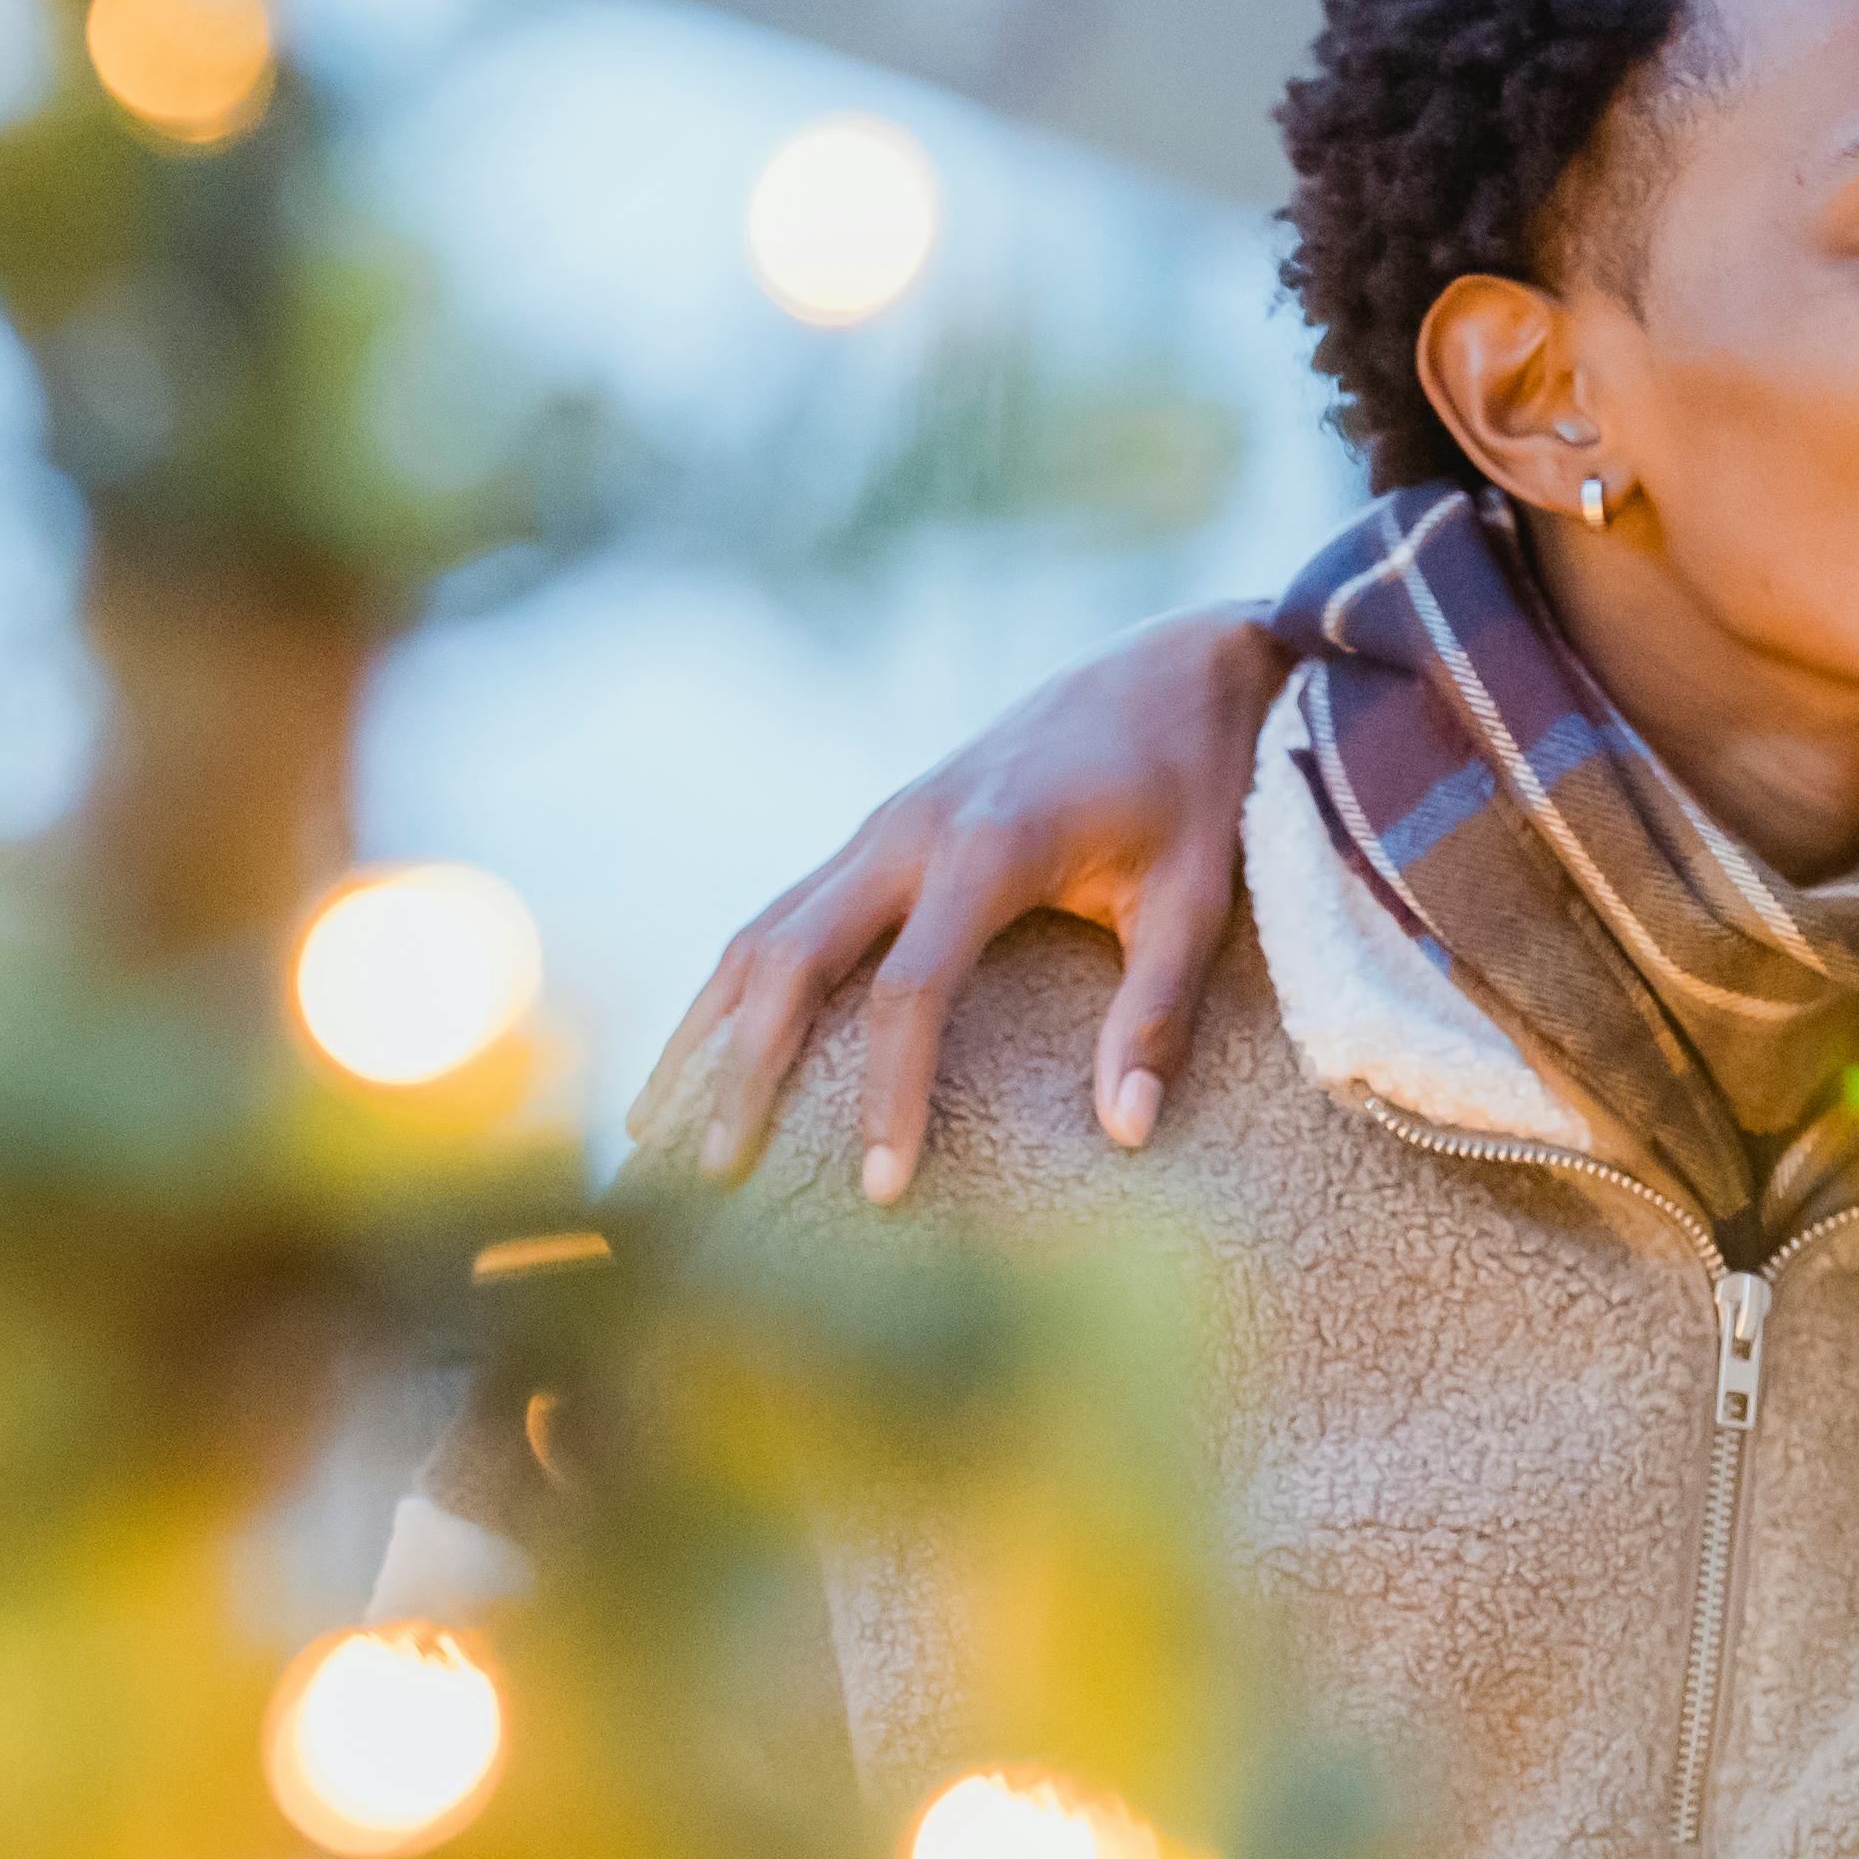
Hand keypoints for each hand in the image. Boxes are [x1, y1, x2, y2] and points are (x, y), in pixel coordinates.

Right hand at [642, 603, 1290, 1199]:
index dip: (889, 1092)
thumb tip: (1125, 1132)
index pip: (910, 987)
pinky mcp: (875, 834)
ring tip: (661, 1134)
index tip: (882, 1191)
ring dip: (707, 1030)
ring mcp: (880, 825)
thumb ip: (1155, 1009)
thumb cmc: (1194, 786)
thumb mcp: (1197, 895)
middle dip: (743, 1069)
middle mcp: (909, 827)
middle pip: (791, 957)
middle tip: (714, 1178)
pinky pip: (780, 916)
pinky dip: (733, 992)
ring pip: (760, 933)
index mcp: (988, 842)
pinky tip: (701, 1059)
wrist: (1170, 666)